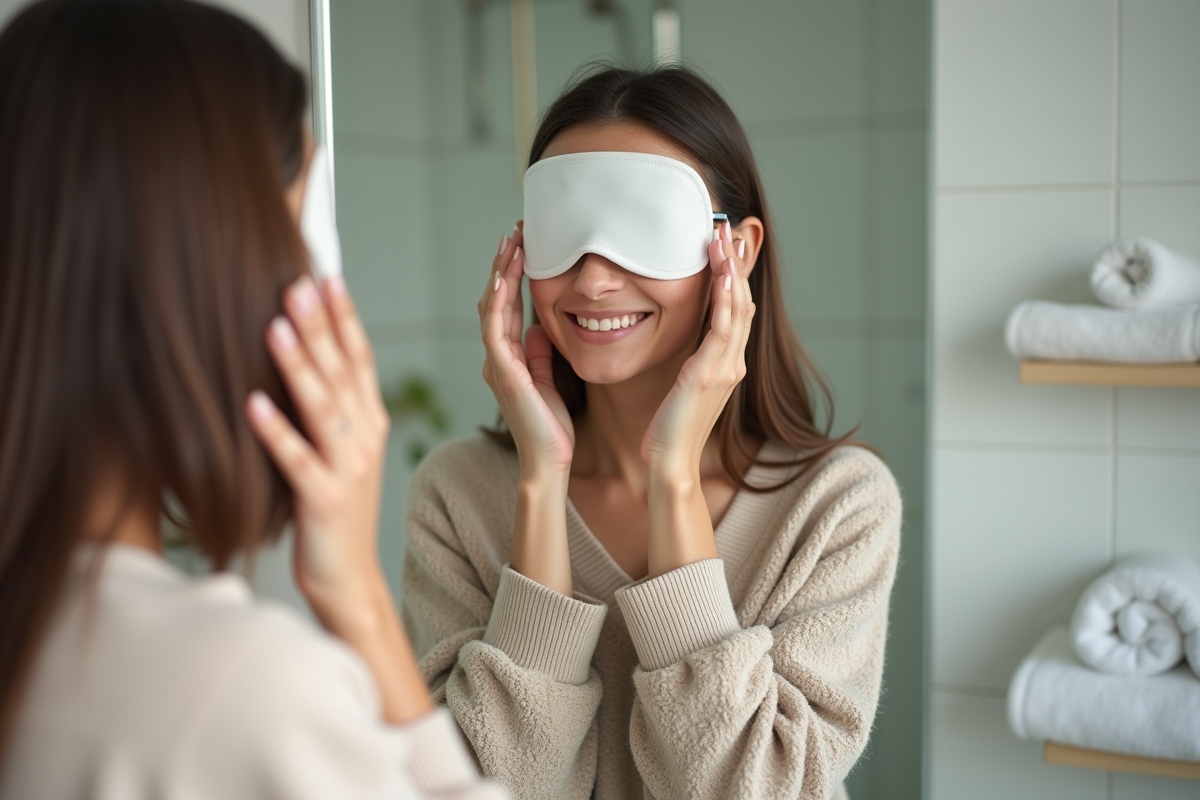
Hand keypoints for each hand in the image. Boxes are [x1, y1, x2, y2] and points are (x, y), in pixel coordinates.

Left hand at [245, 275, 432, 722]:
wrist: (348, 578)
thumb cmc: (336, 513)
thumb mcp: (342, 453)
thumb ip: (331, 408)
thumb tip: (306, 355)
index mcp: (369, 423)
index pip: (360, 357)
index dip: (344, 316)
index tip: (326, 274)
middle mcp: (365, 439)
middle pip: (342, 370)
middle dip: (320, 323)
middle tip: (298, 279)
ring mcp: (347, 469)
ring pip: (323, 406)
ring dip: (299, 363)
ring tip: (276, 324)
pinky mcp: (323, 499)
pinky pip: (296, 459)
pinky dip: (274, 429)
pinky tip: (252, 401)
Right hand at [479, 224, 574, 477]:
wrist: (549, 460)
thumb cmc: (552, 427)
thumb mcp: (550, 381)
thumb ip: (541, 355)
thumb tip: (538, 328)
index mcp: (508, 357)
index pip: (507, 307)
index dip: (512, 275)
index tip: (524, 245)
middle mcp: (497, 357)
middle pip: (494, 300)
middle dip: (503, 264)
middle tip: (516, 232)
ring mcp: (497, 364)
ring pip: (491, 308)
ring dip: (500, 274)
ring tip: (510, 243)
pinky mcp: (504, 373)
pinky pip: (494, 331)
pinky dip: (497, 303)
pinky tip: (504, 280)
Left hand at [641, 221, 755, 480]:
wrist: (669, 462)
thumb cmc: (667, 430)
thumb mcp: (681, 388)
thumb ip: (689, 365)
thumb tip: (683, 349)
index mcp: (725, 364)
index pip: (735, 311)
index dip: (733, 277)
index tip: (726, 246)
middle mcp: (733, 362)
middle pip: (742, 301)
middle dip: (737, 264)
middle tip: (730, 228)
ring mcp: (726, 367)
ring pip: (737, 307)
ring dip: (732, 269)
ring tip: (725, 237)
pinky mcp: (712, 372)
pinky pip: (724, 325)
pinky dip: (725, 295)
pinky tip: (722, 271)